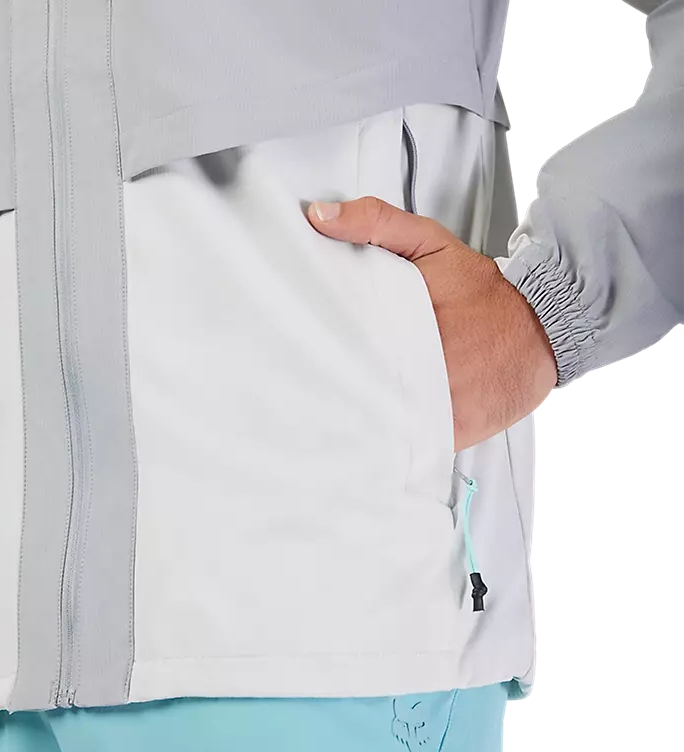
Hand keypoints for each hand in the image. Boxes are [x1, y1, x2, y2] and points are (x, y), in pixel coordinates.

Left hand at [306, 197, 557, 451]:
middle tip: (305, 390)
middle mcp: (421, 373)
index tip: (297, 354)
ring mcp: (438, 409)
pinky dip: (392, 443)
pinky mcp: (454, 434)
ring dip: (360, 422)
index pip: (343, 349)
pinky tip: (371, 437)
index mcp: (404, 324)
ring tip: (333, 416)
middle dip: (334, 391)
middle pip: (358, 392)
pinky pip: (410, 446)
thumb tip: (317, 217)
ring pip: (381, 427)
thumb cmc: (480, 288)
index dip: (318, 354)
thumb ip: (375, 223)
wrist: (543, 327)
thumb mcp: (430, 243)